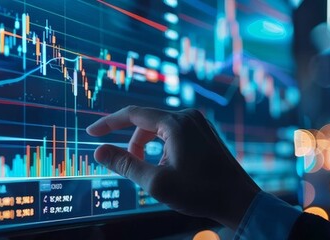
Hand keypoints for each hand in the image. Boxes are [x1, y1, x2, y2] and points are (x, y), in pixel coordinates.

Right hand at [86, 106, 260, 228]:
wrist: (238, 200)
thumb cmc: (200, 192)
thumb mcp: (156, 182)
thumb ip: (125, 164)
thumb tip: (99, 151)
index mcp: (176, 123)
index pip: (132, 114)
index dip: (108, 124)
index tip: (91, 134)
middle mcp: (188, 116)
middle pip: (146, 123)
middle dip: (133, 145)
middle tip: (132, 170)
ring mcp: (199, 123)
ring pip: (159, 130)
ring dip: (149, 150)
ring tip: (157, 175)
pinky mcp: (204, 133)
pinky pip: (174, 134)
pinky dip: (163, 150)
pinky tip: (171, 171)